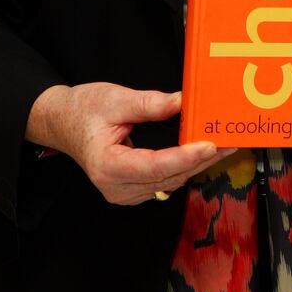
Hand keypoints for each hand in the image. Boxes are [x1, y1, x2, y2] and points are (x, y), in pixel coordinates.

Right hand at [26, 82, 233, 205]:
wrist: (63, 122)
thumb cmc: (83, 110)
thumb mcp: (114, 99)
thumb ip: (149, 103)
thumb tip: (182, 102)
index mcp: (108, 166)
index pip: (155, 166)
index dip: (185, 157)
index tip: (209, 145)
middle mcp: (116, 187)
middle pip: (167, 177)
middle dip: (200, 160)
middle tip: (228, 142)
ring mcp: (124, 192)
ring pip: (169, 183)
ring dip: (195, 165)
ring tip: (222, 146)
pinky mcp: (132, 190)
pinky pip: (164, 182)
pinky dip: (183, 167)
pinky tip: (200, 153)